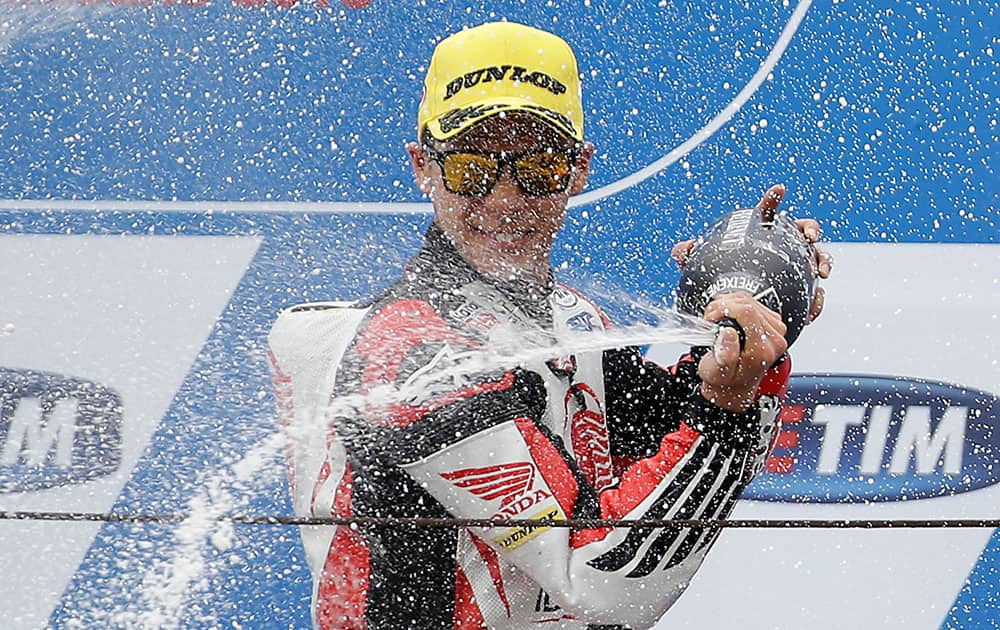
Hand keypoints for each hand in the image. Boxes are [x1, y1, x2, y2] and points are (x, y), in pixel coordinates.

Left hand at [671, 184, 832, 322]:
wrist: (736, 316)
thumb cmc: (722, 284)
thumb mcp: (703, 270)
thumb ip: (691, 257)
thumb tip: (683, 249)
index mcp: (762, 235)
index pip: (768, 213)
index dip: (773, 200)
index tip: (778, 190)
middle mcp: (784, 248)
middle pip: (803, 230)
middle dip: (811, 229)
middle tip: (809, 237)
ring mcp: (796, 269)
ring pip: (817, 258)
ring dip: (823, 260)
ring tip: (820, 272)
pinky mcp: (802, 294)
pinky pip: (815, 295)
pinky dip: (818, 297)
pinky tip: (816, 297)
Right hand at [698, 292, 787, 411]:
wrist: (734, 386)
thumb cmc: (725, 381)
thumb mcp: (715, 373)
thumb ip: (723, 356)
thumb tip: (727, 334)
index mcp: (762, 351)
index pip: (748, 312)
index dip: (724, 308)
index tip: (711, 317)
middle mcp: (774, 340)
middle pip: (749, 304)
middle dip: (724, 306)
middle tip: (710, 319)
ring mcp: (776, 331)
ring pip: (751, 300)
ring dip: (729, 304)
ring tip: (716, 318)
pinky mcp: (772, 325)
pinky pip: (754, 303)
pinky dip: (736, 305)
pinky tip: (727, 317)